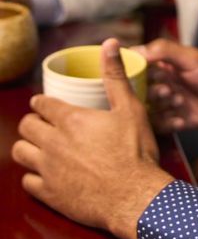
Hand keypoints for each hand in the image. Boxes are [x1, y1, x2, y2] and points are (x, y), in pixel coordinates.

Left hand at [12, 38, 173, 238]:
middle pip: (27, 127)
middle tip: (44, 123)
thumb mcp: (130, 108)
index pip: (43, 104)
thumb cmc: (135, 150)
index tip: (45, 104)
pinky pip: (27, 182)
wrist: (134, 195)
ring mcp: (48, 170)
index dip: (43, 102)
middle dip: (33, 122)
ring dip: (28, 146)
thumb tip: (110, 43)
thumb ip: (115, 76)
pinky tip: (46, 173)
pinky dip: (33, 175)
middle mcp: (53, 142)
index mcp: (71, 119)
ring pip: (20, 153)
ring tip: (41, 146)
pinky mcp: (49, 194)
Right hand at [138, 39, 197, 134]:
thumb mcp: (191, 58)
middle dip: (151, 92)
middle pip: (138, 91)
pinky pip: (157, 126)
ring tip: (179, 102)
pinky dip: (167, 123)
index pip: (135, 67)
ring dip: (160, 107)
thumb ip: (164, 51)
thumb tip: (134, 51)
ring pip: (146, 109)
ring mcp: (165, 104)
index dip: (133, 72)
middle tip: (168, 90)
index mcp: (161, 66)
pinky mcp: (172, 121)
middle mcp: (160, 84)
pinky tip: (182, 118)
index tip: (138, 76)